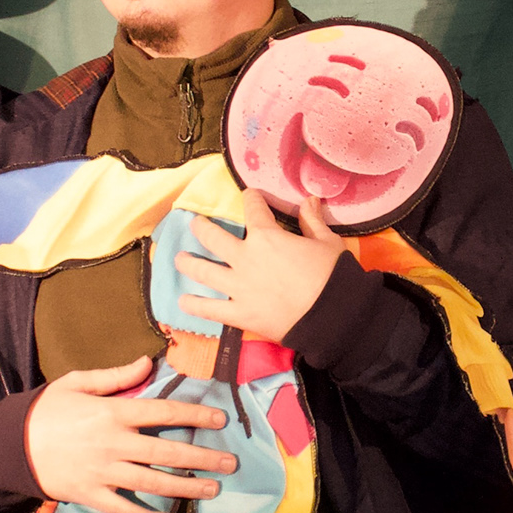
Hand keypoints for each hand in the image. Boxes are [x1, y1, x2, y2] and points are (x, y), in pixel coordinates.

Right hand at [25, 358, 237, 512]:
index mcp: (113, 412)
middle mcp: (114, 443)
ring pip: (153, 482)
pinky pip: (126, 510)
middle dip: (203, 457)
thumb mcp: (77, 382)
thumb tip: (148, 363)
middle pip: (167, 451)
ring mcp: (104, 472)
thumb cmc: (45, 410)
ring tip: (213, 490)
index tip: (219, 419)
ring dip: (186, 487)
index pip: (164, 412)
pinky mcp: (92, 495)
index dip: (195, 414)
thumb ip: (115, 376)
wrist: (9, 446)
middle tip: (230, 463)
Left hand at [175, 189, 348, 343]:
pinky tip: (183, 301)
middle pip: (214, 237)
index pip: (254, 208)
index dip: (252, 199)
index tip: (250, 197)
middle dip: (202, 227)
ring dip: (188, 263)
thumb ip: (313, 221)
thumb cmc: (333, 275)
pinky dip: (194, 305)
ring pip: (203, 271)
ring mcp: (238, 286)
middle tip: (195, 224)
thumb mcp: (327, 242)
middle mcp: (245, 257)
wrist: (333, 315)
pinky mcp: (239, 313)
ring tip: (179, 258)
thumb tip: (310, 200)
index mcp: (267, 236)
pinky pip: (210, 309)